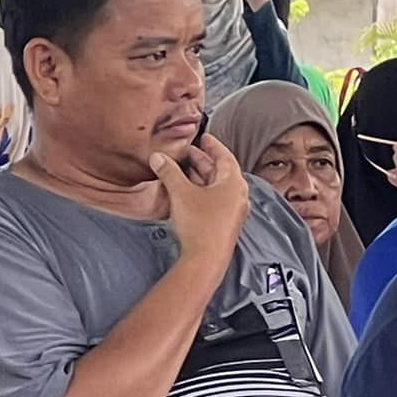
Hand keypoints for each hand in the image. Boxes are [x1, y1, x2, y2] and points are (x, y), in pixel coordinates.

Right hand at [150, 135, 249, 265]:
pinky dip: (200, 190)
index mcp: (234, 183)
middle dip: (202, 160)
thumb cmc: (200, 224)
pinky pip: (213, 199)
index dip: (212, 145)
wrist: (206, 259)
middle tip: (186, 151)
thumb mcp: (181, 192)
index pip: (225, 156)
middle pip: (220, 170)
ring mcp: (233, 209)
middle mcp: (238, 195)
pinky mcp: (225, 221)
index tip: (204, 137)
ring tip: (181, 167)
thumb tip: (158, 158)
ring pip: (215, 185)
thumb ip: (169, 172)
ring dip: (198, 175)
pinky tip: (185, 189)